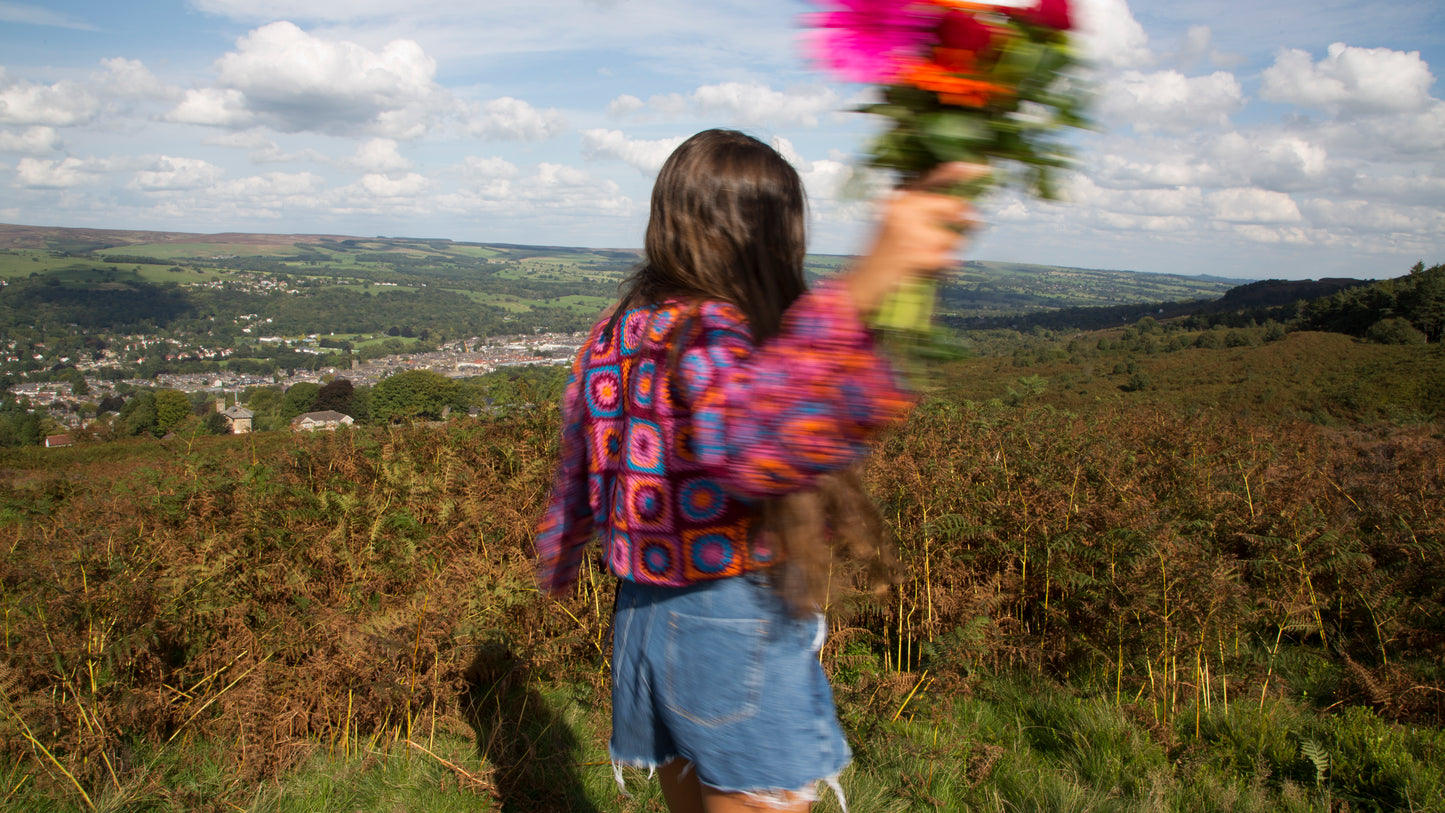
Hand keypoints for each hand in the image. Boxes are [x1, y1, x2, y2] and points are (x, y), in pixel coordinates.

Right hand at [843, 163, 987, 315]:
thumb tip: (965, 208)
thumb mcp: (897, 225)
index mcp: (899, 198)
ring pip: (952, 237)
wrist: (863, 284)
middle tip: (976, 222)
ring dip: (949, 251)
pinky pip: (947, 258)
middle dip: (967, 219)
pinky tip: (932, 270)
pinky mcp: (914, 253)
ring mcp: (908, 230)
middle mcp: (903, 208)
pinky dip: (945, 267)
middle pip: (952, 206)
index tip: (982, 169)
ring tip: (929, 258)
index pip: (932, 178)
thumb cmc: (883, 256)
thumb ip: (923, 212)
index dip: (958, 172)